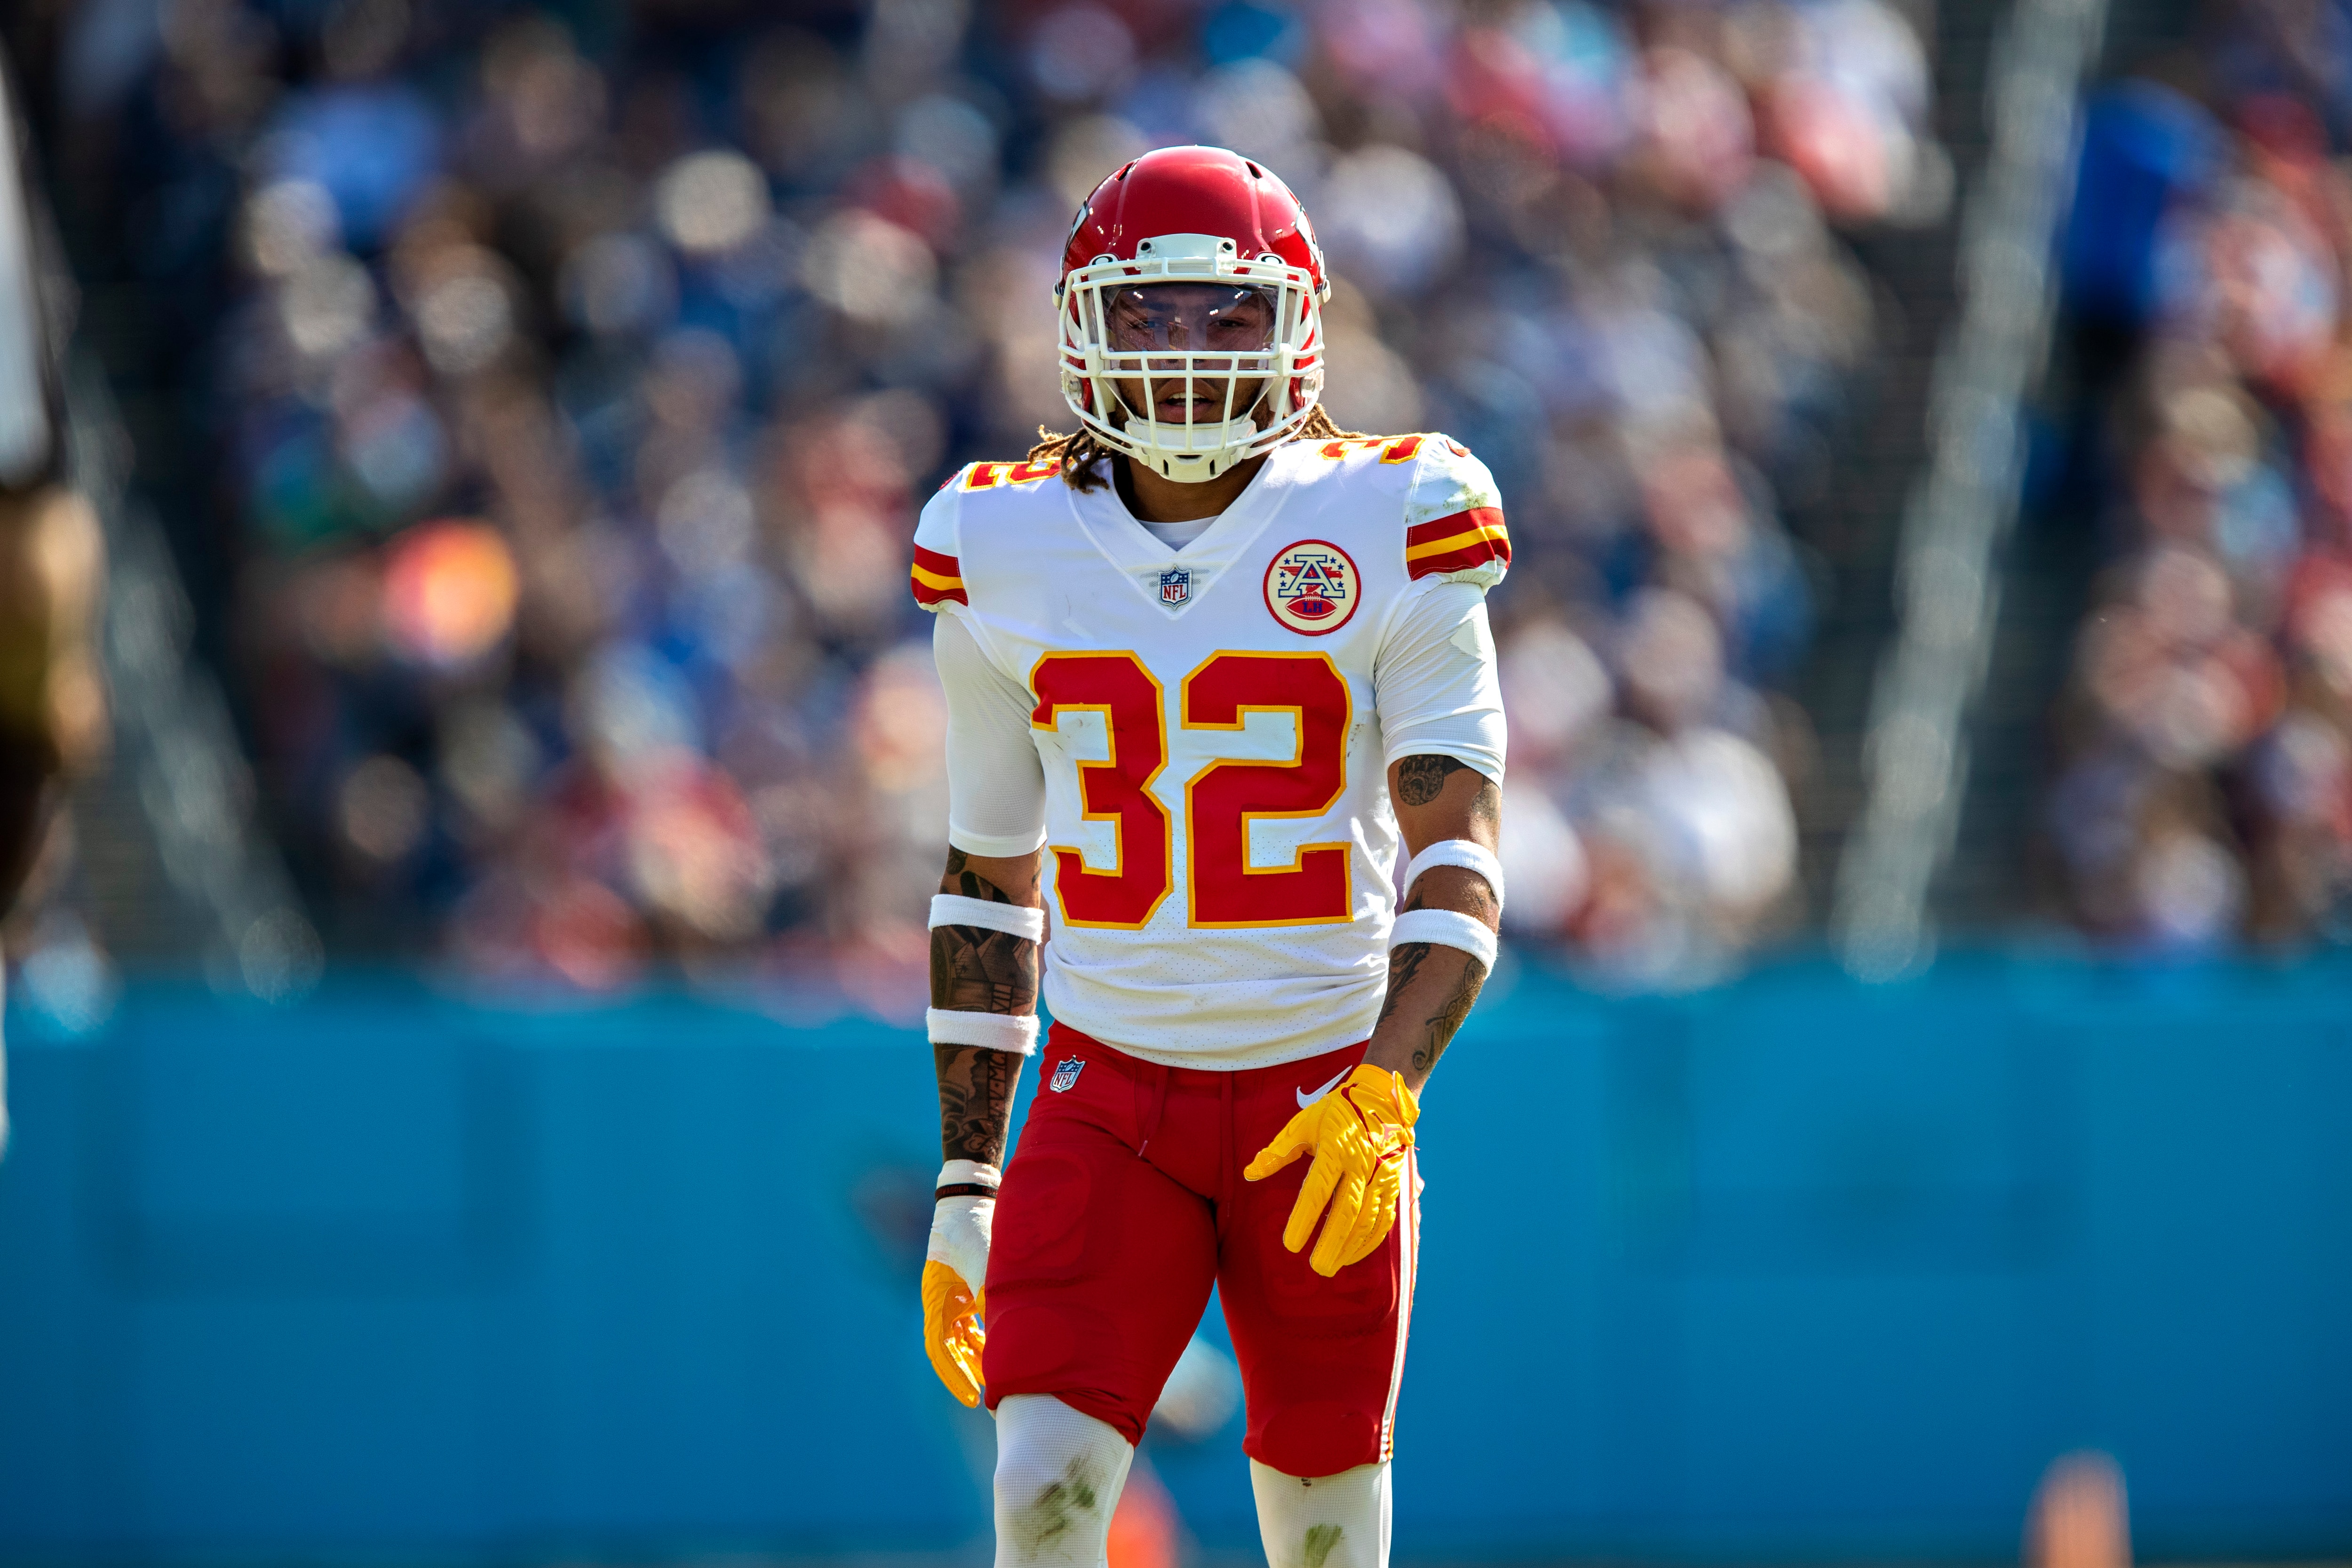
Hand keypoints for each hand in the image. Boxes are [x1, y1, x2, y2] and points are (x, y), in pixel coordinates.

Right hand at [922, 1193, 991, 1405]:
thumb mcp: (982, 1263)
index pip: (941, 1349)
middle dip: (965, 1374)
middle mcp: (941, 1303)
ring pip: (961, 1340)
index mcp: (937, 1300)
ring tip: (995, 1380)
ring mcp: (953, 1299)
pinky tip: (999, 1353)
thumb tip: (1006, 1328)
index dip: (954, 1376)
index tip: (972, 1396)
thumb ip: (990, 1293)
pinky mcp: (965, 1292)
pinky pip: (971, 1325)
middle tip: (983, 1400)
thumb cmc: (972, 1230)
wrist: (970, 1202)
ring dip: (977, 1359)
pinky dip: (984, 1340)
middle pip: (950, 1350)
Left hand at [1243, 1063, 1418, 1276]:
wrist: (1382, 1098)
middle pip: (1348, 1211)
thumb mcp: (1303, 1123)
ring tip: (1332, 1266)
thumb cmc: (1336, 1112)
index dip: (1305, 1219)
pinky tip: (1354, 1255)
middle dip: (1332, 1242)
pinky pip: (1385, 1217)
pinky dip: (1370, 1240)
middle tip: (1316, 1267)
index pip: (1319, 1191)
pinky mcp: (1394, 1183)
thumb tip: (1250, 1173)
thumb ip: (1278, 1151)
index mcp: (1336, 1149)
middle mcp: (1363, 1164)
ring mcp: (1382, 1175)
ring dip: (1351, 1246)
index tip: (1291, 1244)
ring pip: (1369, 1219)